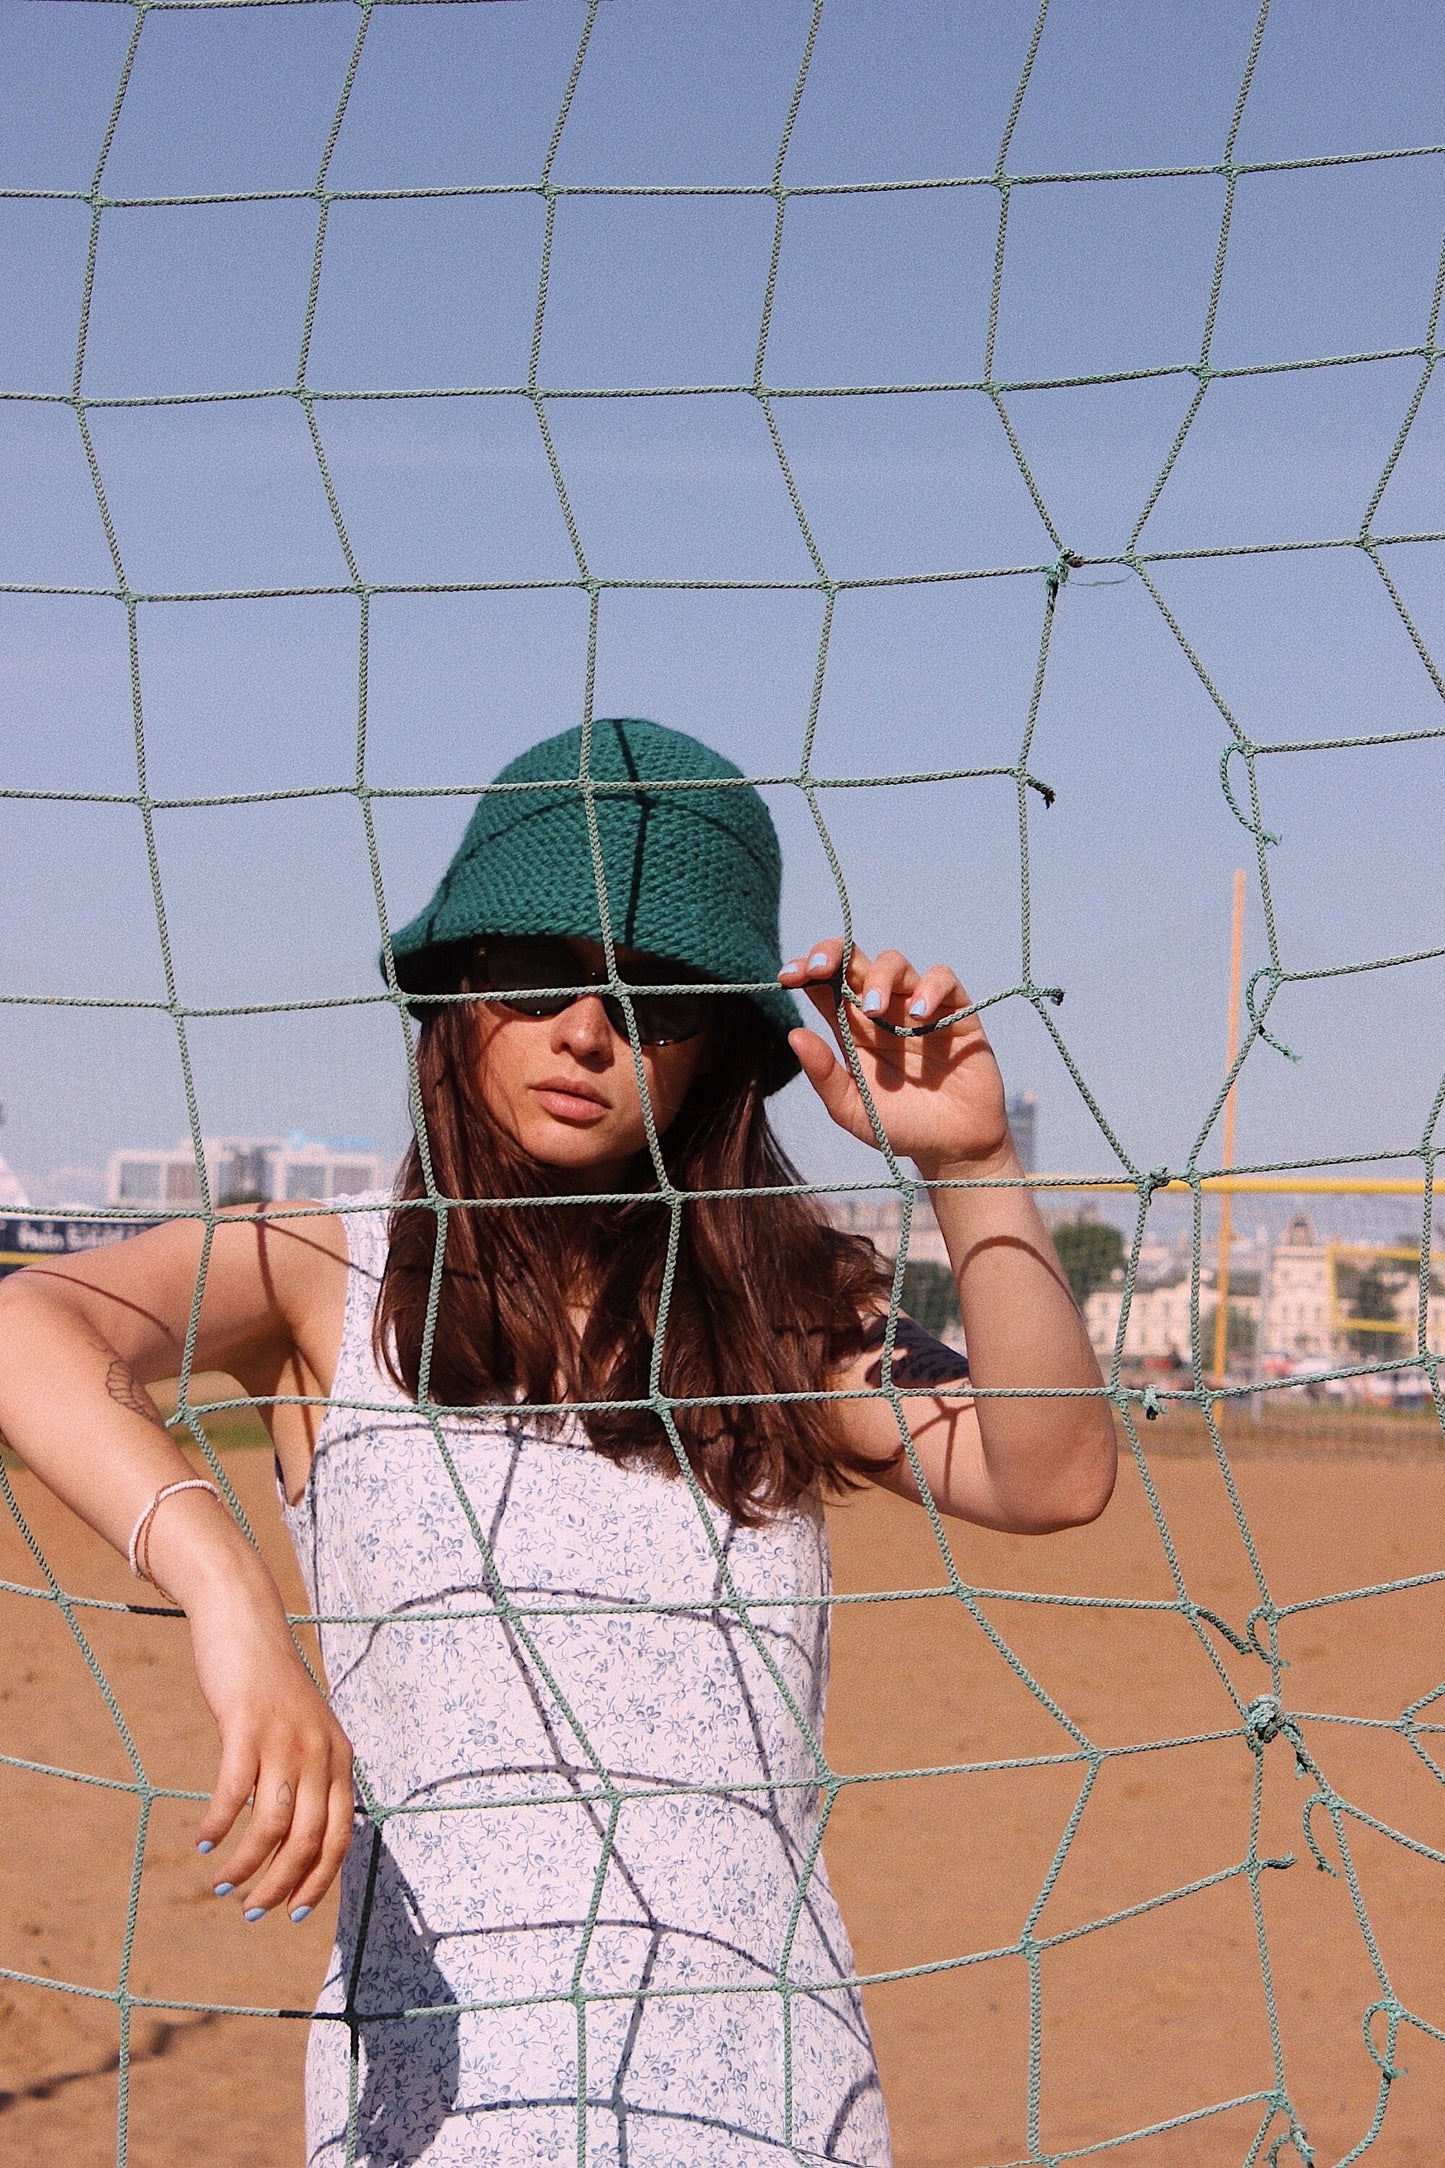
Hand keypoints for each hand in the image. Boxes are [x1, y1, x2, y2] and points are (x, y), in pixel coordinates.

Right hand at [185, 1570, 353, 1924]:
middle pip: (309, 1840)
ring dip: (246, 1865)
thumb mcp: (304, 1729)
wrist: (245, 1620)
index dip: (319, 1879)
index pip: (341, 1835)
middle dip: (281, 1885)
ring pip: (271, 1825)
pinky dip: (218, 1824)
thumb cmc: (269, 1683)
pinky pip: (233, 1792)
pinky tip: (202, 1838)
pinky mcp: (247, 1726)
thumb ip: (308, 1773)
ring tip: (222, 1882)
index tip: (296, 1912)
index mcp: (340, 1756)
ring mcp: (285, 1738)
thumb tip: (296, 1835)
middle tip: (251, 1910)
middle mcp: (320, 1751)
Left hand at [779, 938, 1012, 1177]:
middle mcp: (883, 1010)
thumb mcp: (852, 1109)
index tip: (788, 977)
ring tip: (874, 1010)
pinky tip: (919, 1015)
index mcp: (852, 1029)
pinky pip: (944, 979)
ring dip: (879, 977)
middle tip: (818, 968)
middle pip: (854, 960)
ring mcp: (918, 1007)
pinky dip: (929, 987)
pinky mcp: (955, 1011)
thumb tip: (794, 1034)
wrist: (952, 1148)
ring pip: (895, 963)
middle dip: (832, 953)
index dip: (805, 970)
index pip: (824, 985)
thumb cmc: (899, 1128)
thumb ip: (824, 1075)